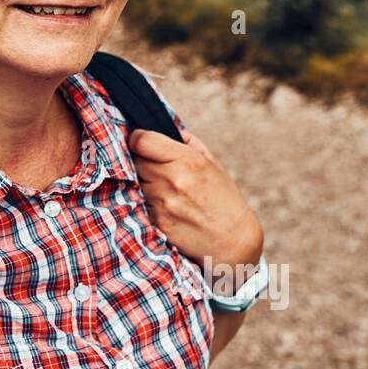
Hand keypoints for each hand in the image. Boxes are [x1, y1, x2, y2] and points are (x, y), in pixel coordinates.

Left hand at [128, 126, 263, 272]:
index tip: (140, 141)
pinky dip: (146, 203)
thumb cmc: (223, 199)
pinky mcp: (156, 222)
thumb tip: (165, 128)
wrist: (232, 240)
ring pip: (135, 183)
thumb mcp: (212, 164)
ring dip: (144, 183)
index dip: (137, 139)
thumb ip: (187, 143)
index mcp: (188, 160)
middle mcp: (172, 180)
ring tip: (165, 190)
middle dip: (142, 161)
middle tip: (156, 168)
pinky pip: (139, 204)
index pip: (141, 141)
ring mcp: (162, 203)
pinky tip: (165, 207)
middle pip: (135, 161)